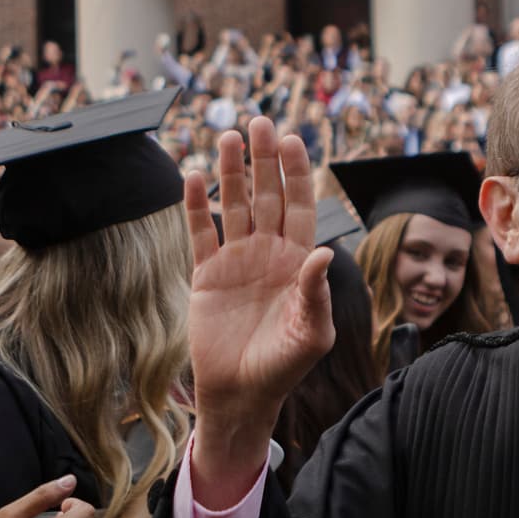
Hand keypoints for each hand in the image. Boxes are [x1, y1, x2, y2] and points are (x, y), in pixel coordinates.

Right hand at [186, 118, 333, 507]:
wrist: (240, 394)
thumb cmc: (284, 367)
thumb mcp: (312, 334)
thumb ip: (317, 292)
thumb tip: (325, 251)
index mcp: (297, 262)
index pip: (300, 207)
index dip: (296, 174)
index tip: (292, 141)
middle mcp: (267, 253)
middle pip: (267, 195)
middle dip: (264, 160)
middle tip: (259, 122)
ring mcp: (235, 261)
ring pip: (234, 206)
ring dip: (231, 173)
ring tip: (227, 136)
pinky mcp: (205, 275)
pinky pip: (200, 233)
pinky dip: (197, 206)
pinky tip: (193, 177)